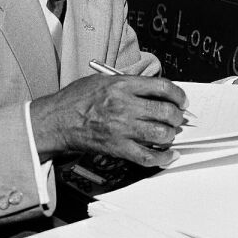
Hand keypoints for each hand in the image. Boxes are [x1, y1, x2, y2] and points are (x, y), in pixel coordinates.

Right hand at [31, 73, 187, 167]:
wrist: (56, 121)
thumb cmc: (76, 100)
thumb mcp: (103, 79)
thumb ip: (129, 83)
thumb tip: (154, 90)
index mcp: (122, 85)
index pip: (163, 87)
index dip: (179, 95)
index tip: (182, 100)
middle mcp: (125, 106)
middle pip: (166, 111)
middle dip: (177, 116)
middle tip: (178, 118)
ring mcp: (122, 128)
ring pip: (161, 133)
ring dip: (171, 134)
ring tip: (170, 133)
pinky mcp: (117, 148)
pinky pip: (147, 156)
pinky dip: (162, 158)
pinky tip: (168, 155)